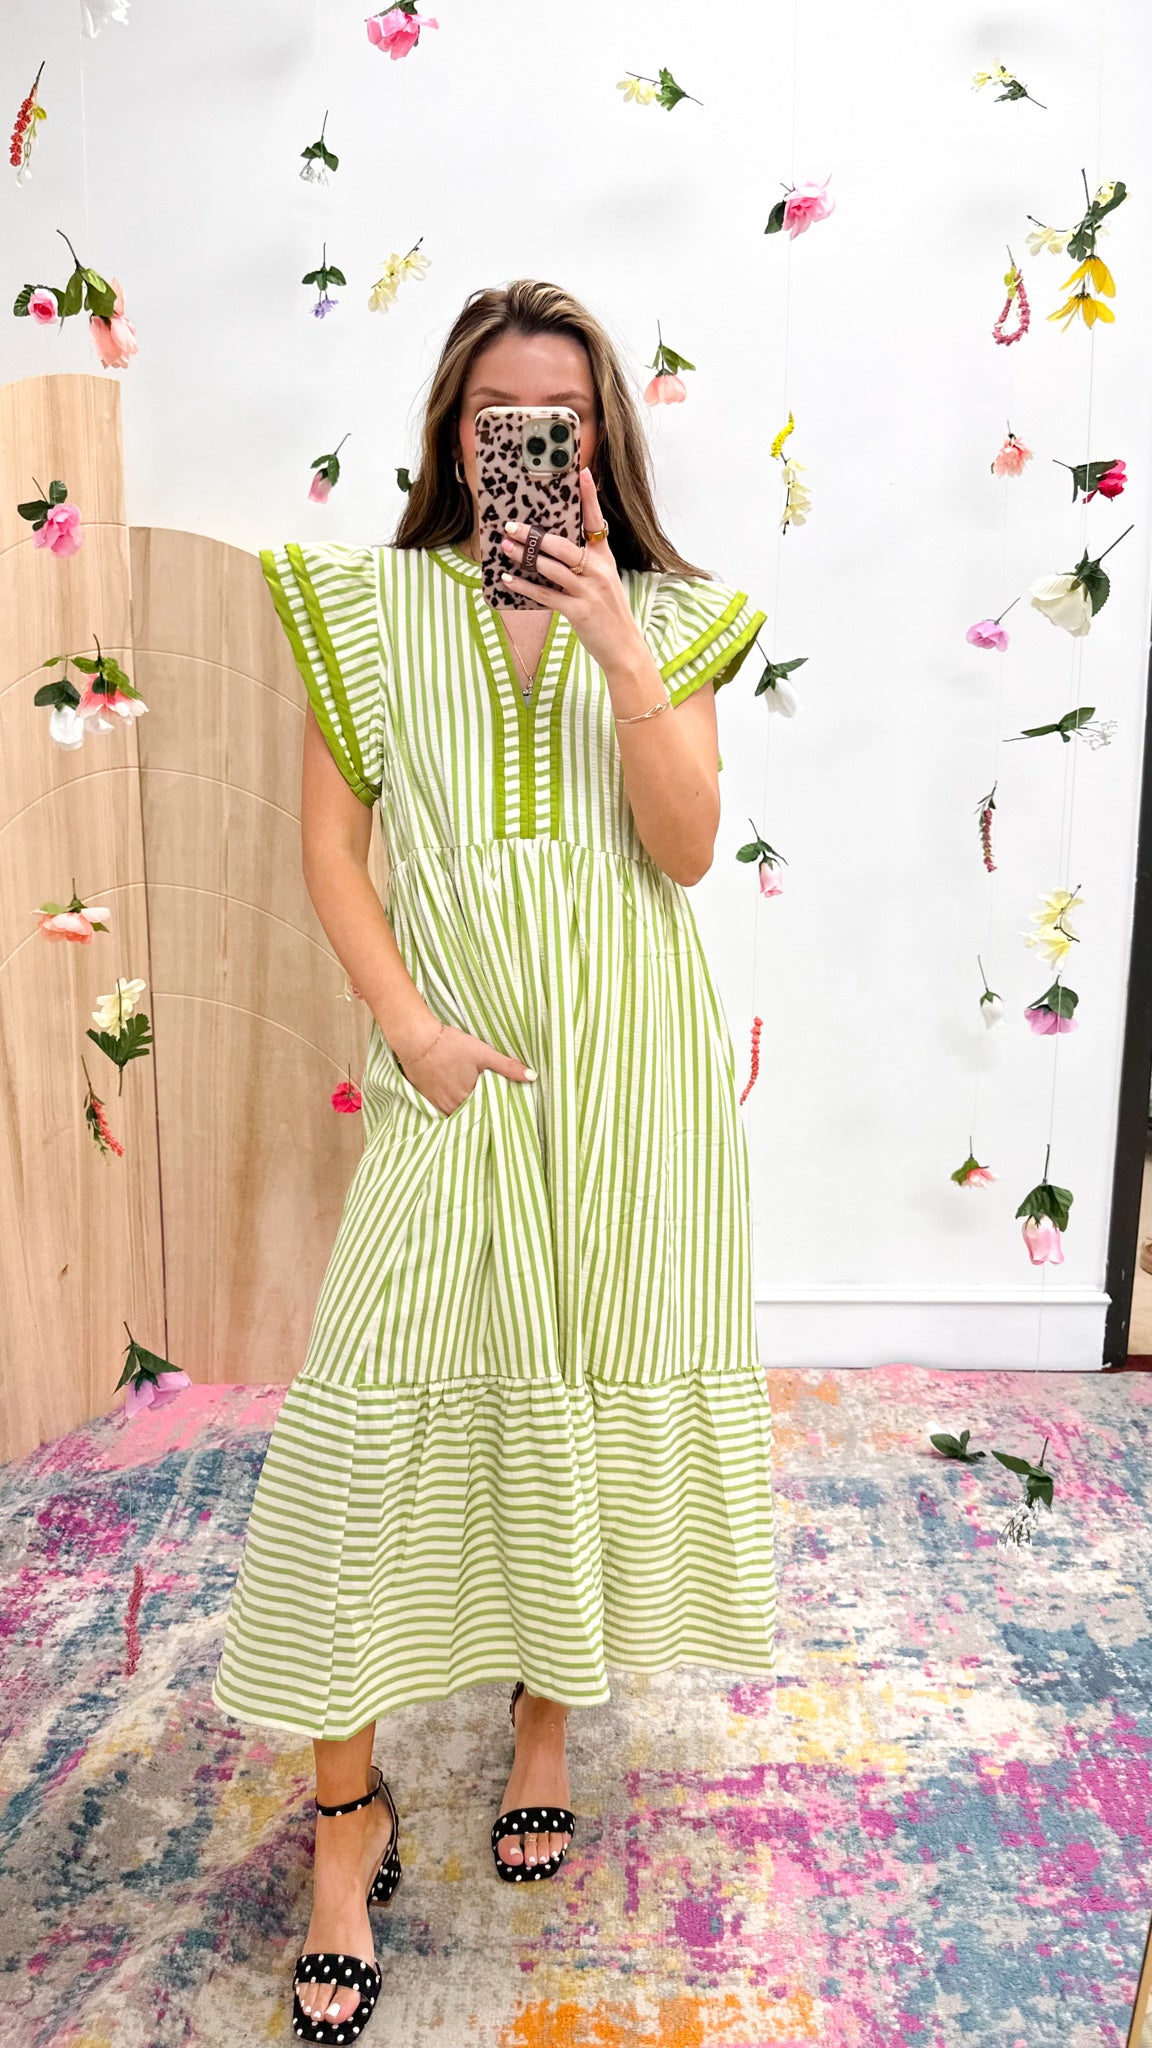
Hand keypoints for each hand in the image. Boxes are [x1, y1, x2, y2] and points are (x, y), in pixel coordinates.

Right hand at [394, 1023, 535, 1117]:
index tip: (502, 1111)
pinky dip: (449, 1107)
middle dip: (480, 1114)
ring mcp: (436, 1104)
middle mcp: (451, 1106)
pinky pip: (441, 1110)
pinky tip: (454, 1099)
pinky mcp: (425, 1098)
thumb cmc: (451, 1045)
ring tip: (474, 1106)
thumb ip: (507, 1066)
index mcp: (468, 1098)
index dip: (494, 1112)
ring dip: (464, 1112)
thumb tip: (532, 1077)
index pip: (486, 1113)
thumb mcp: (483, 1053)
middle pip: (470, 1116)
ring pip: (455, 1114)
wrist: (417, 1040)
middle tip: (490, 1109)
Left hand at [498, 467, 648, 675]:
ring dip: (524, 558)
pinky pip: (546, 595)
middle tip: (511, 526)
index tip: (582, 473)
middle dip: (533, 535)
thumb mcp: (603, 580)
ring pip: (550, 568)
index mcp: (605, 557)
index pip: (596, 520)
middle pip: (561, 544)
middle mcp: (598, 570)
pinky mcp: (579, 611)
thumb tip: (550, 548)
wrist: (624, 647)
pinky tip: (508, 581)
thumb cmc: (609, 612)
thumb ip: (585, 562)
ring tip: (504, 548)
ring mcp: (589, 590)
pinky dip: (524, 587)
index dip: (589, 496)